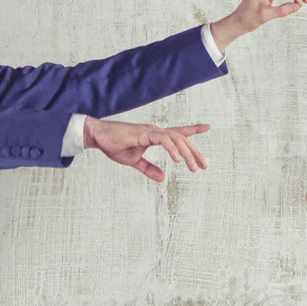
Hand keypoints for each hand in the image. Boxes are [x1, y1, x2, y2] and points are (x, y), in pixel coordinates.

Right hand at [83, 117, 210, 182]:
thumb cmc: (114, 146)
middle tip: (204, 166)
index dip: (193, 130)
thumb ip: (149, 169)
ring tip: (193, 168)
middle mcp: (156, 131)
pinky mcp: (144, 133)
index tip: (207, 127)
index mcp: (155, 136)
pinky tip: (177, 160)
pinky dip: (172, 148)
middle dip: (194, 152)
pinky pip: (163, 139)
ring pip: (176, 139)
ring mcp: (151, 131)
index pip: (178, 132)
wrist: (99, 137)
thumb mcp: (135, 162)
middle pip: (182, 139)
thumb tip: (163, 178)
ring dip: (186, 153)